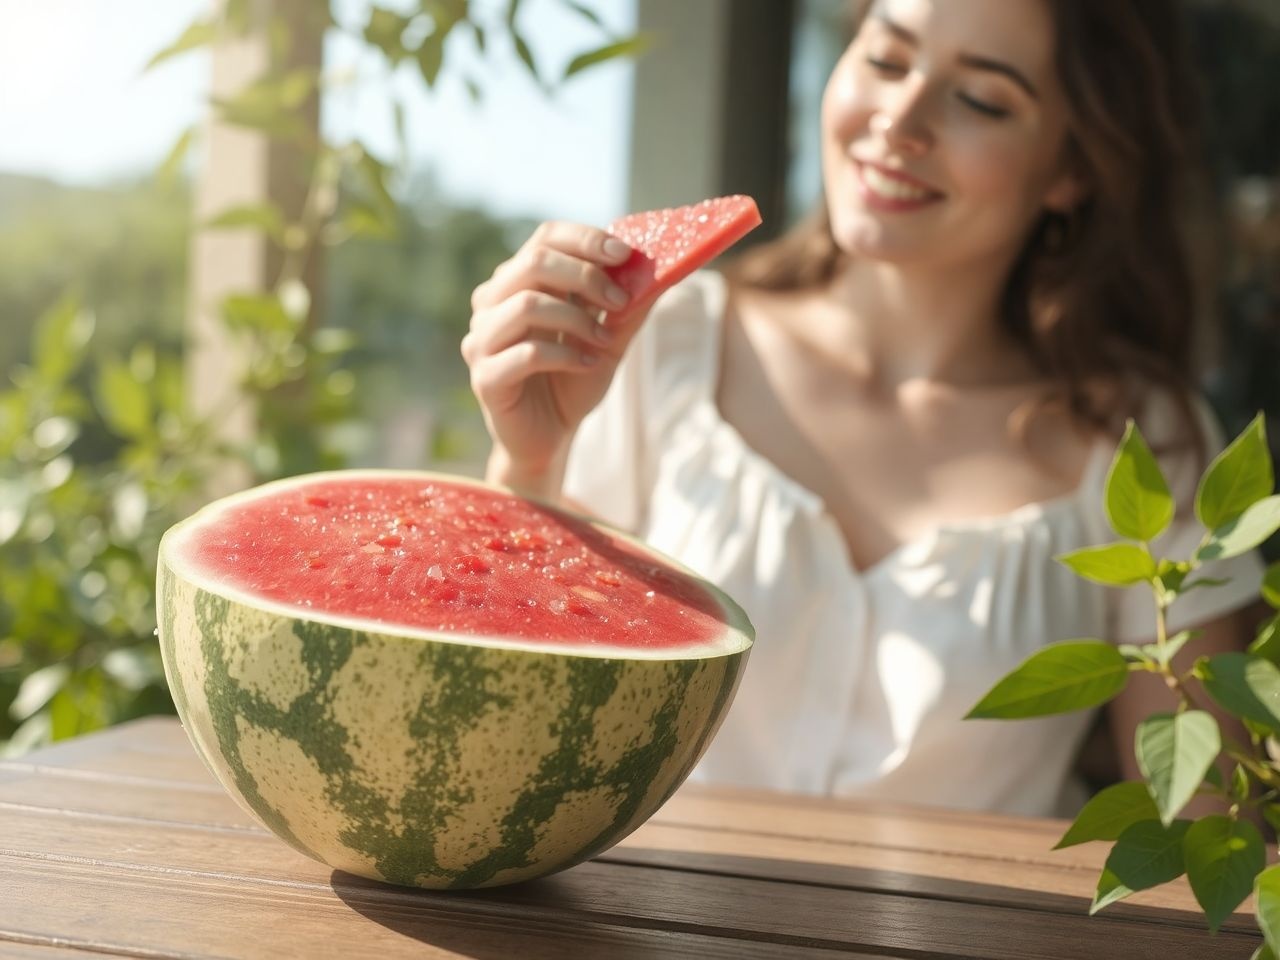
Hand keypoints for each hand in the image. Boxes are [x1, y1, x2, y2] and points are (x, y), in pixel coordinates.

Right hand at [462, 221, 643, 495]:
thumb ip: (628, 307)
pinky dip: (565, 356)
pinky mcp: (485, 376)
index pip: (545, 237)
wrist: (550, 437)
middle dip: (585, 277)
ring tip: (603, 341)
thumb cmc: (573, 380)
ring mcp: (482, 339)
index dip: (586, 240)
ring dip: (576, 320)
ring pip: (527, 304)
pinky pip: (525, 353)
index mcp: (517, 282)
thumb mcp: (610, 339)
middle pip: (534, 263)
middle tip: (620, 300)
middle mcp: (491, 303)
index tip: (625, 255)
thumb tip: (663, 269)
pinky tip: (588, 365)